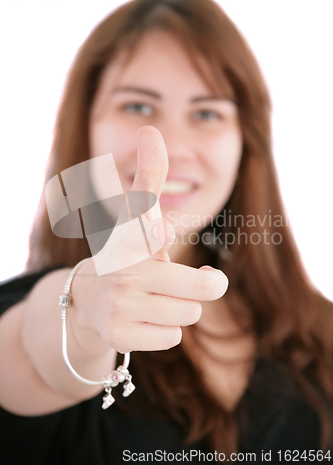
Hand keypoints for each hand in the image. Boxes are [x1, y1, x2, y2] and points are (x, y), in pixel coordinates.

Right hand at [76, 126, 227, 352]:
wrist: (86, 302)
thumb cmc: (126, 253)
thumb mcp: (136, 216)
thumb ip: (150, 175)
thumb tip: (150, 128)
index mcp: (130, 236)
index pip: (144, 224)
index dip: (154, 228)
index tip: (157, 215)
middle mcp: (123, 269)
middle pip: (202, 287)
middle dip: (205, 285)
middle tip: (195, 283)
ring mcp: (119, 305)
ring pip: (190, 313)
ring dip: (180, 307)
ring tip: (153, 299)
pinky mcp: (118, 336)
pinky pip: (172, 337)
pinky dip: (165, 329)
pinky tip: (142, 319)